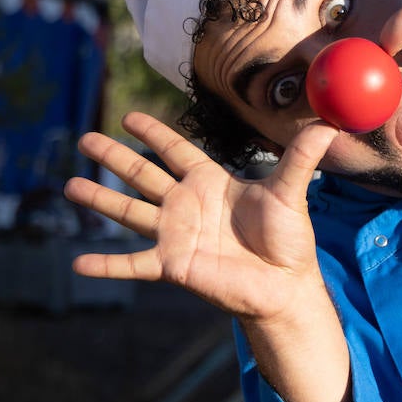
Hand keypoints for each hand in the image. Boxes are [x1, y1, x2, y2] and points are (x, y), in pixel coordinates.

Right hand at [63, 111, 337, 326]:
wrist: (285, 286)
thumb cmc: (288, 239)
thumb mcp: (292, 193)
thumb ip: (302, 158)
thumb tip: (330, 124)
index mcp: (210, 182)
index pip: (176, 151)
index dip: (154, 133)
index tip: (129, 116)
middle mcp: (187, 205)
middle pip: (143, 175)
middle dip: (114, 157)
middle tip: (85, 139)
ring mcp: (176, 235)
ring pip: (130, 212)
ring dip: (100, 200)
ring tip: (70, 185)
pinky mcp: (173, 265)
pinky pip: (133, 265)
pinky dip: (107, 266)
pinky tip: (78, 263)